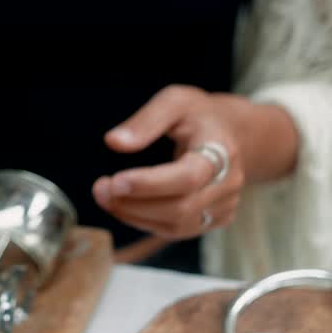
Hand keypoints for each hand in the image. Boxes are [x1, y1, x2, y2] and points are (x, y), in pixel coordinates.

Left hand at [93, 86, 248, 238]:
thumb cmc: (198, 115)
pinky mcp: (216, 219)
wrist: (232, 133)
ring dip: (135, 216)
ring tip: (106, 197)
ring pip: (176, 226)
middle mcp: (228, 182)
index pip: (188, 177)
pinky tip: (125, 205)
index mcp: (222, 149)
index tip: (114, 182)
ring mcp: (225, 205)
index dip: (150, 184)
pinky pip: (176, 231)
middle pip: (180, 208)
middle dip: (134, 203)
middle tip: (100, 189)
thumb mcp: (174, 101)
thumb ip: (146, 121)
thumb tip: (114, 142)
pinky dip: (145, 222)